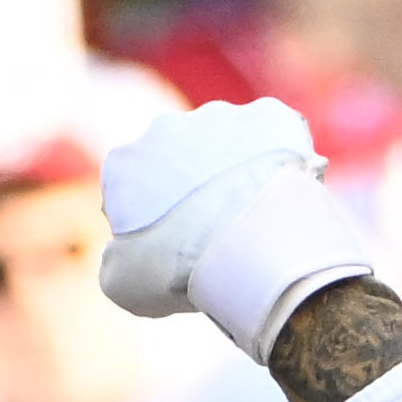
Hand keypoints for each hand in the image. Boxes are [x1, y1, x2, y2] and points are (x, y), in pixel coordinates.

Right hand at [100, 95, 352, 338]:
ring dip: (238, 173)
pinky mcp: (270, 117)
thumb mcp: (124, 283)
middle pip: (180, 161)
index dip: (152, 223)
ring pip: (228, 145)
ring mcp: (220, 118)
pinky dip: (282, 159)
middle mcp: (166, 127)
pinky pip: (277, 135)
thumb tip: (123, 256)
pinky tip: (287, 194)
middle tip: (221, 236)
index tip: (175, 251)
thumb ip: (114, 262)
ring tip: (258, 218)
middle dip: (195, 192)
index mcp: (124, 161)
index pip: (132, 190)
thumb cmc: (182, 270)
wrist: (252, 247)